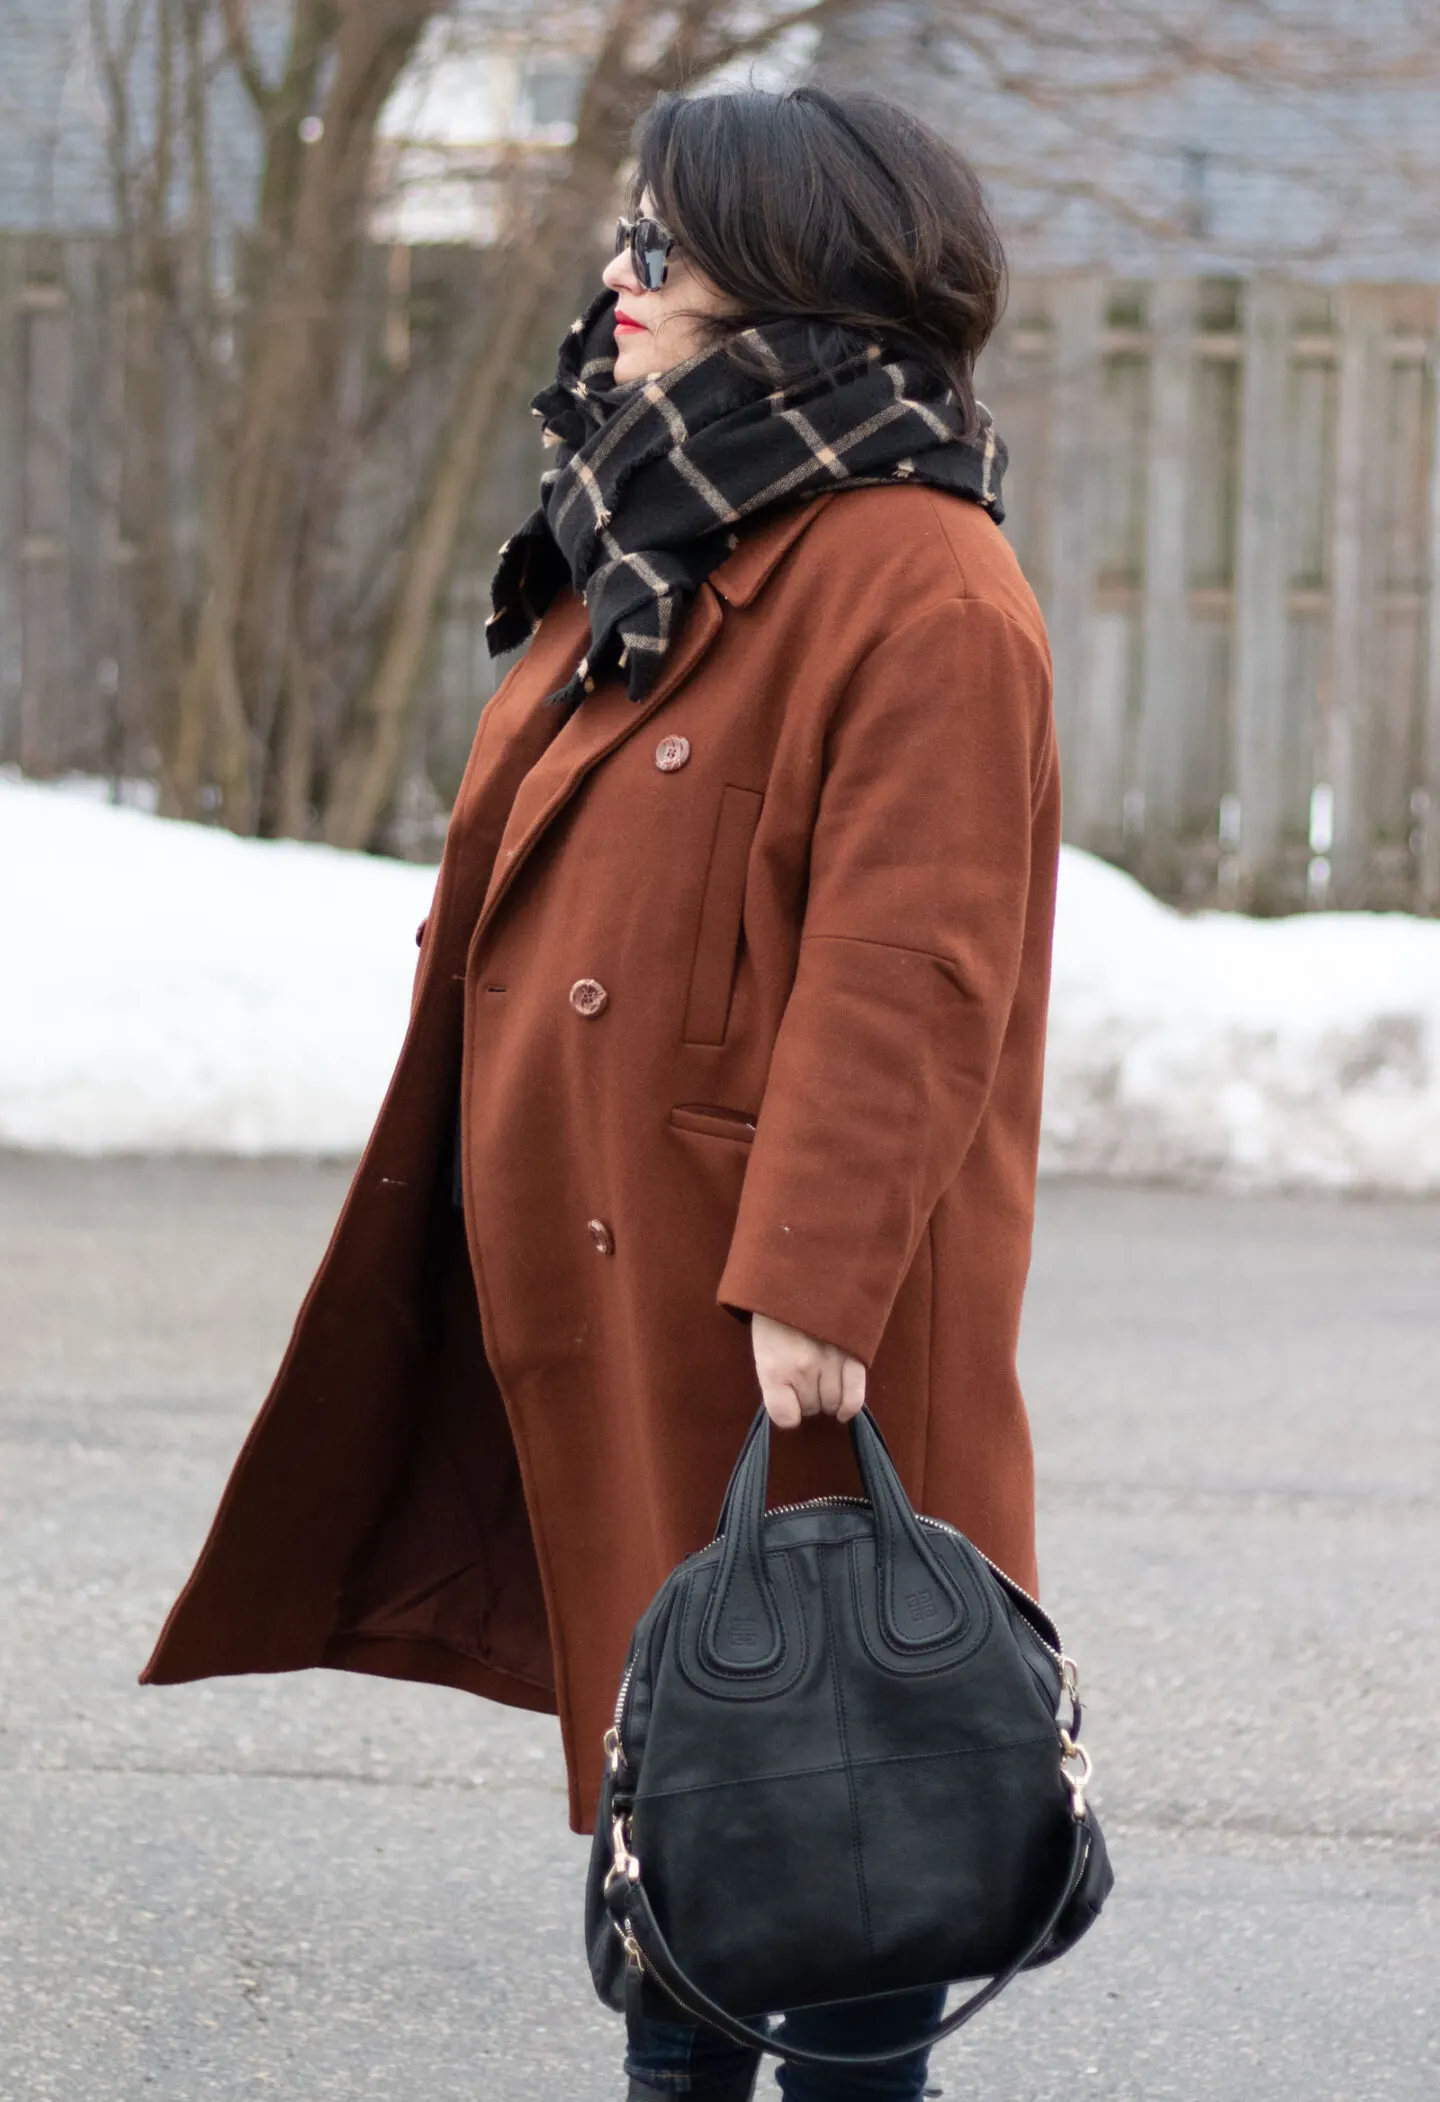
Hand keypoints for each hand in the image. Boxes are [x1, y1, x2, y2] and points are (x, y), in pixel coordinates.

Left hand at [750, 1312, 866, 1429]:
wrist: (798, 1275)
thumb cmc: (775, 1315)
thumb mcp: (762, 1348)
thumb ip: (776, 1381)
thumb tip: (793, 1410)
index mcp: (772, 1367)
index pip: (785, 1416)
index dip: (788, 1411)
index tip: (788, 1401)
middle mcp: (801, 1369)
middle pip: (811, 1408)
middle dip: (808, 1398)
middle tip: (805, 1377)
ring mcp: (829, 1362)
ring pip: (832, 1403)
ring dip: (828, 1398)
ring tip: (823, 1378)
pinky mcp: (851, 1354)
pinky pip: (854, 1395)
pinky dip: (849, 1407)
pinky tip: (844, 1411)